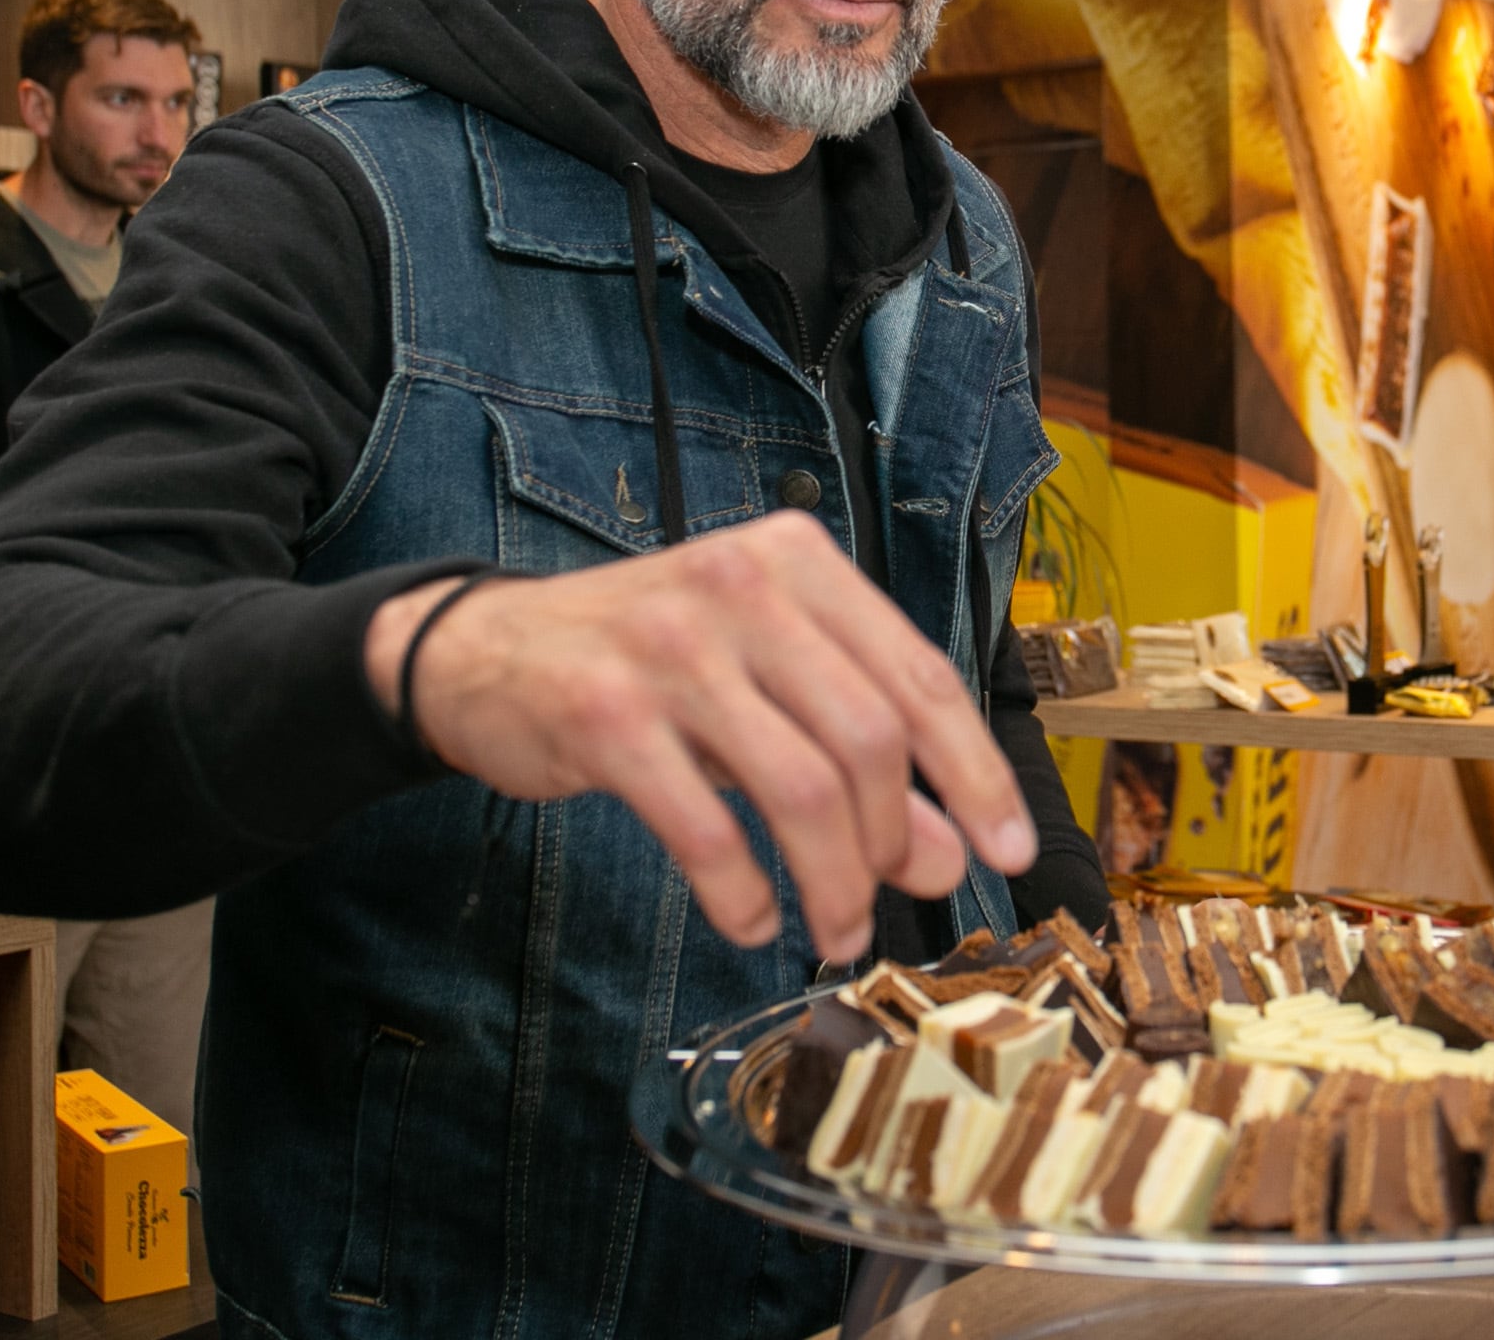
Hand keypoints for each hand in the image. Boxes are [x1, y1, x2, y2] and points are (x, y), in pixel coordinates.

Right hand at [364, 512, 1035, 962]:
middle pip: (870, 736)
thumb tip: (948, 853)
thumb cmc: (649, 661)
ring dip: (832, 883)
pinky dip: (743, 893)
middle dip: (893, 841)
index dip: (975, 774)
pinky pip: (706, 828)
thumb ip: (860, 757)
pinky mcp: (605, 715)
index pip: (919, 675)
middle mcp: (741, 588)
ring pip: (801, 787)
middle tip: (885, 903)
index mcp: (798, 562)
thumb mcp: (765, 687)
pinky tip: (750, 919)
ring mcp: (670, 647)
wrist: (483, 650)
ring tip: (832, 932)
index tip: (1010, 851)